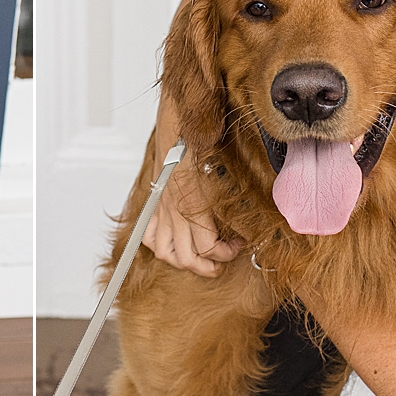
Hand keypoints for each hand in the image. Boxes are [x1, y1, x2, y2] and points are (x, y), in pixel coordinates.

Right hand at [141, 149, 243, 276]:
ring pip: (165, 253)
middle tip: (222, 259)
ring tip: (200, 258)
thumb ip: (234, 208)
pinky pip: (148, 236)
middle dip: (208, 266)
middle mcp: (174, 212)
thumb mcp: (222, 179)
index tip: (239, 243)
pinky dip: (159, 245)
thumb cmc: (199, 149)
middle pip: (187, 258)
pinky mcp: (153, 206)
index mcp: (193, 207)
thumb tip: (247, 229)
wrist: (176, 130)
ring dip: (183, 261)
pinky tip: (174, 243)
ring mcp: (161, 211)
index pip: (208, 248)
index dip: (227, 253)